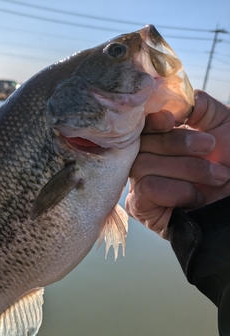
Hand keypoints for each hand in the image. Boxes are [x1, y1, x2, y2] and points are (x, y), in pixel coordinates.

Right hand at [125, 90, 229, 237]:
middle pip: (141, 144)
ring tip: (216, 177)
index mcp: (161, 139)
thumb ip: (199, 105)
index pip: (140, 125)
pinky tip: (194, 198)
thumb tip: (175, 99)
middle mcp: (146, 161)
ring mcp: (140, 185)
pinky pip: (146, 190)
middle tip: (210, 148)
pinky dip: (176, 190)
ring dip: (186, 169)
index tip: (171, 120)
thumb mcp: (224, 124)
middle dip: (178, 144)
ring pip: (143, 166)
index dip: (152, 120)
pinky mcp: (141, 209)